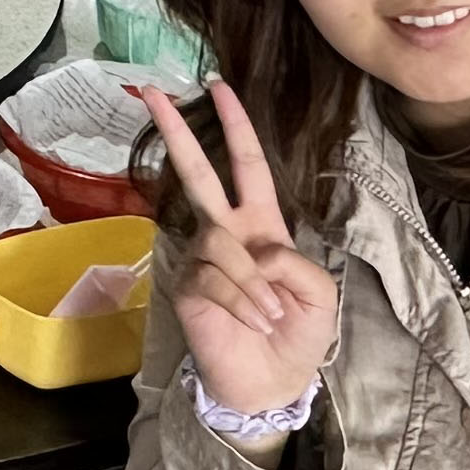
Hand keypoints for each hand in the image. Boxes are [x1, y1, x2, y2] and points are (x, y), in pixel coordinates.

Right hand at [141, 81, 340, 420]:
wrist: (272, 382)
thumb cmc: (298, 334)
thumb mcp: (318, 292)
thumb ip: (292, 262)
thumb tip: (253, 253)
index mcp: (260, 225)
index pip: (246, 166)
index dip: (236, 127)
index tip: (219, 88)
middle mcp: (225, 233)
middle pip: (197, 174)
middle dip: (177, 131)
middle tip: (152, 92)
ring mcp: (202, 259)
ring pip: (223, 244)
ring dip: (255, 284)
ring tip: (270, 317)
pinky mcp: (188, 287)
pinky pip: (216, 279)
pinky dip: (244, 303)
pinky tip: (252, 323)